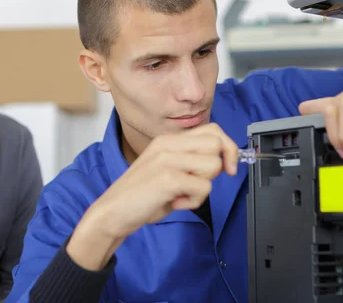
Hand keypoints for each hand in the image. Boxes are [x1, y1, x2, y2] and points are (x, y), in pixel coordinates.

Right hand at [67, 123, 237, 269]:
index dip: (228, 148)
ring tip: (181, 194)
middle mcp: (167, 145)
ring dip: (203, 188)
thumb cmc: (142, 194)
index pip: (213, 130)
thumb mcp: (167, 169)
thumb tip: (223, 161)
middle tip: (198, 183)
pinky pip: (203, 189)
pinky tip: (174, 202)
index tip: (229, 168)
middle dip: (217, 168)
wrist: (113, 211)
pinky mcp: (168, 177)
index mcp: (167, 140)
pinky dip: (193, 202)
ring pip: (213, 166)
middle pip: (217, 144)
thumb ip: (189, 160)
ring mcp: (167, 159)